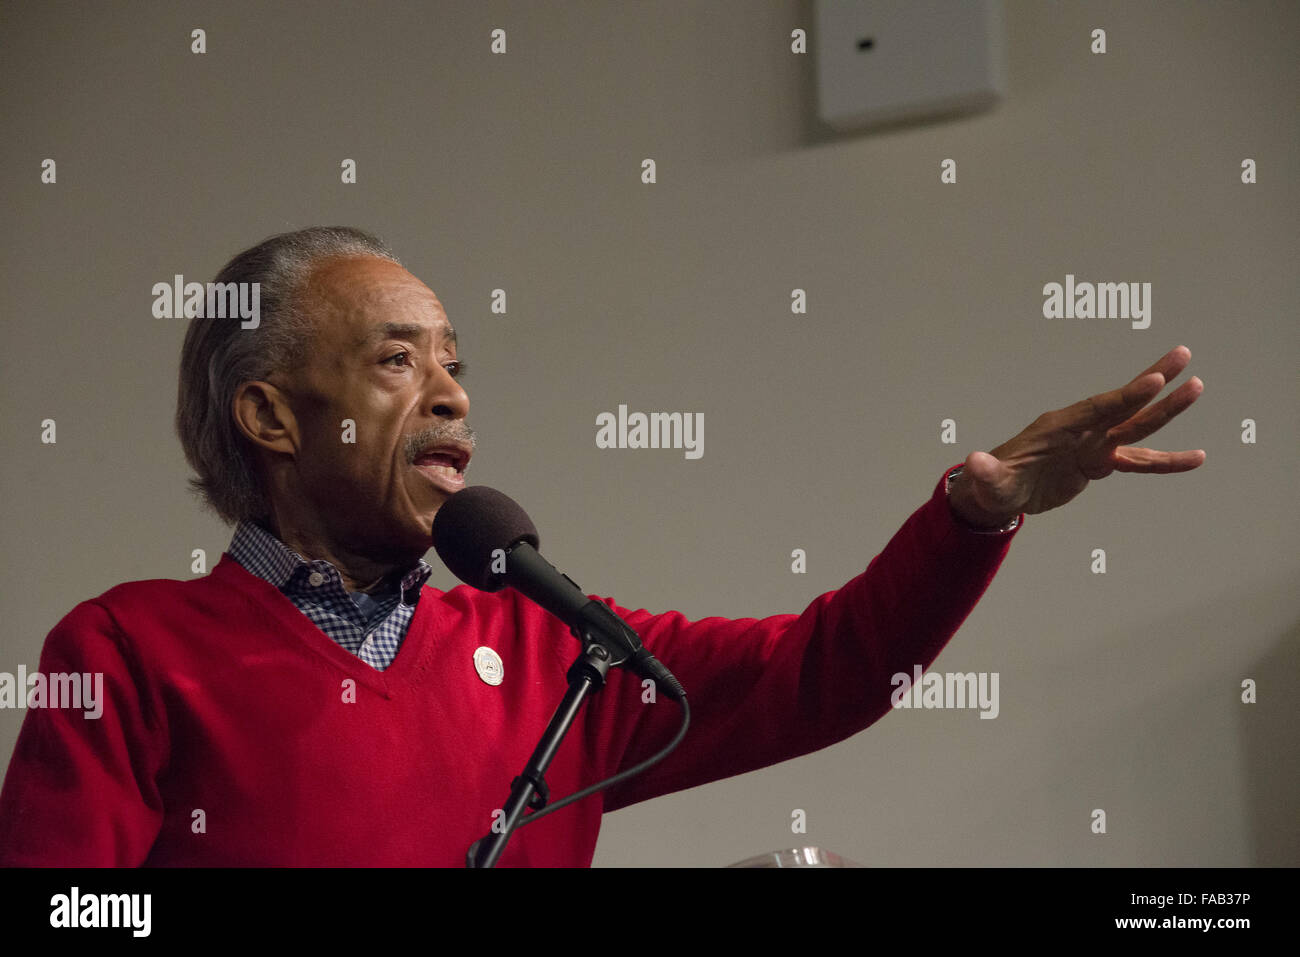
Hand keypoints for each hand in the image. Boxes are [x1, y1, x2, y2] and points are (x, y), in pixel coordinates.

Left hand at [948, 345, 1205, 526]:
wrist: (997, 492)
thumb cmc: (991, 483)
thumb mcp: (986, 480)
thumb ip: (984, 471)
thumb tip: (972, 463)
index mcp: (1057, 427)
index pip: (1097, 408)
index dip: (1125, 396)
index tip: (1153, 379)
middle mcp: (1079, 430)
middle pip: (1123, 405)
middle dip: (1152, 385)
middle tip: (1182, 356)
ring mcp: (1091, 445)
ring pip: (1136, 426)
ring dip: (1167, 410)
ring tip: (1199, 387)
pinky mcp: (1097, 463)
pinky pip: (1139, 461)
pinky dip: (1166, 461)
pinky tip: (1196, 458)